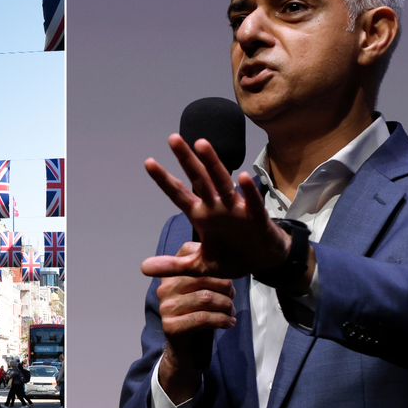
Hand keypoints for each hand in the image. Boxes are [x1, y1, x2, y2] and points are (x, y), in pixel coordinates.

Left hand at [143, 134, 289, 278]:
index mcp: (200, 215)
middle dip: (186, 159)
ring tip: (201, 144)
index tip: (148, 162)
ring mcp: (236, 209)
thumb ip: (173, 265)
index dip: (163, 180)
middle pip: (198, 179)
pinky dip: (248, 190)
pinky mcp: (256, 216)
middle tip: (173, 139)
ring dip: (213, 164)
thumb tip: (143, 268)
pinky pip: (252, 201)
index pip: (178, 194)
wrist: (263, 261)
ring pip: (222, 182)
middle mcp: (215, 206)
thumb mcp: (199, 266)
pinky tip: (244, 177)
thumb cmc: (232, 257)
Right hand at [148, 243, 237, 402]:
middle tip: (232, 297)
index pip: (190, 254)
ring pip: (206, 298)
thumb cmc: (196, 315)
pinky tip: (229, 322)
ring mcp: (166, 307)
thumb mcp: (199, 290)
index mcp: (169, 275)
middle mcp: (164, 288)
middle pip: (202, 277)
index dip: (212, 263)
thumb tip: (229, 260)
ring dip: (226, 305)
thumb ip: (205, 273)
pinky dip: (222, 320)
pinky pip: (204, 318)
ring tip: (231, 312)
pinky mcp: (171, 326)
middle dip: (225, 287)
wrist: (186, 350)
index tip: (225, 278)